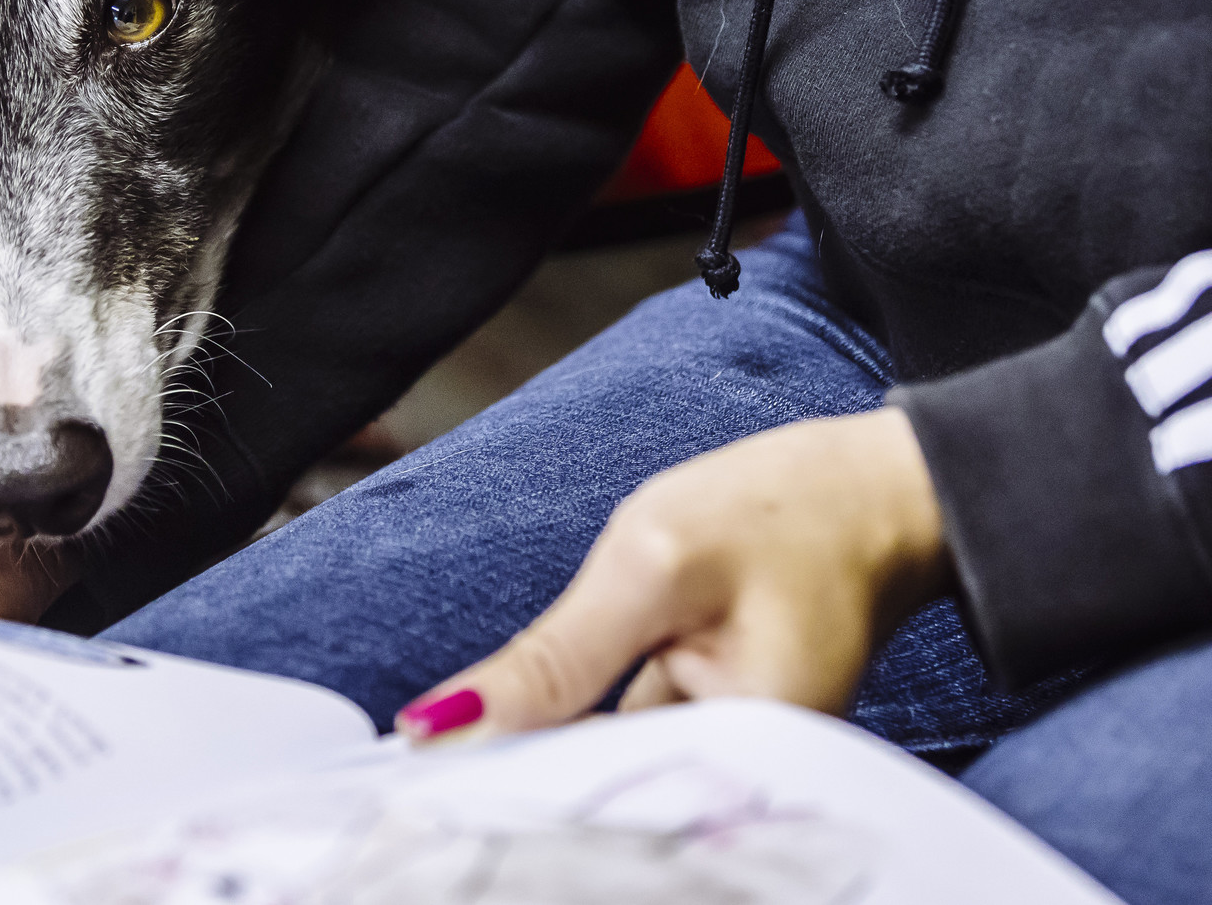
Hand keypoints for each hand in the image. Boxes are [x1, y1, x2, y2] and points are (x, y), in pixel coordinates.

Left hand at [396, 407, 950, 740]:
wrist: (875, 489)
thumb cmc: (787, 511)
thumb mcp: (654, 566)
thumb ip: (557, 657)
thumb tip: (442, 724)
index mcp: (748, 754)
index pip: (597, 804)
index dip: (506, 795)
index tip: (419, 786)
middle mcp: (741, 775)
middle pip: (599, 795)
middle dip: (518, 778)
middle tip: (418, 775)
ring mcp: (722, 748)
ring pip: (603, 766)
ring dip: (539, 751)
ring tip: (449, 756)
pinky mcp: (706, 720)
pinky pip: (624, 737)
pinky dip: (574, 725)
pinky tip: (514, 726)